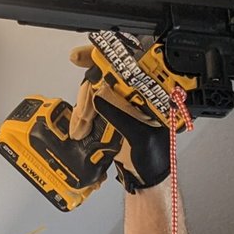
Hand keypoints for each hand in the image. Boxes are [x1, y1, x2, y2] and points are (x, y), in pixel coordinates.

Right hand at [68, 45, 179, 192]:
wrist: (148, 178)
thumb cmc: (154, 159)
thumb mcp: (140, 137)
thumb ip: (121, 116)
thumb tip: (100, 97)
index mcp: (150, 94)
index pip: (125, 64)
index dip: (102, 55)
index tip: (79, 56)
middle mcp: (136, 94)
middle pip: (103, 77)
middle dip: (87, 94)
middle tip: (83, 115)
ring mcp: (123, 103)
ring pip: (95, 92)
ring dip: (83, 109)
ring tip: (80, 128)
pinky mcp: (112, 114)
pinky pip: (93, 107)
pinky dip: (83, 116)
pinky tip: (79, 126)